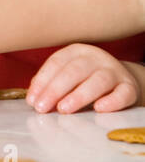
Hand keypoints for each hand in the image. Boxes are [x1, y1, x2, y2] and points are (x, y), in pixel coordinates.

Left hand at [26, 44, 140, 112]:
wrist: (122, 82)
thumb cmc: (87, 80)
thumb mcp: (69, 76)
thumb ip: (52, 84)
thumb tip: (34, 98)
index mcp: (76, 51)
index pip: (56, 63)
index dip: (42, 81)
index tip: (32, 100)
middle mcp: (95, 58)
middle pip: (74, 70)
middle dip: (55, 89)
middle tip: (43, 107)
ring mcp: (114, 71)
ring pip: (98, 81)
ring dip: (79, 95)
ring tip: (64, 109)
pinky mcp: (129, 87)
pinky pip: (123, 93)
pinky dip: (112, 101)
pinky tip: (99, 108)